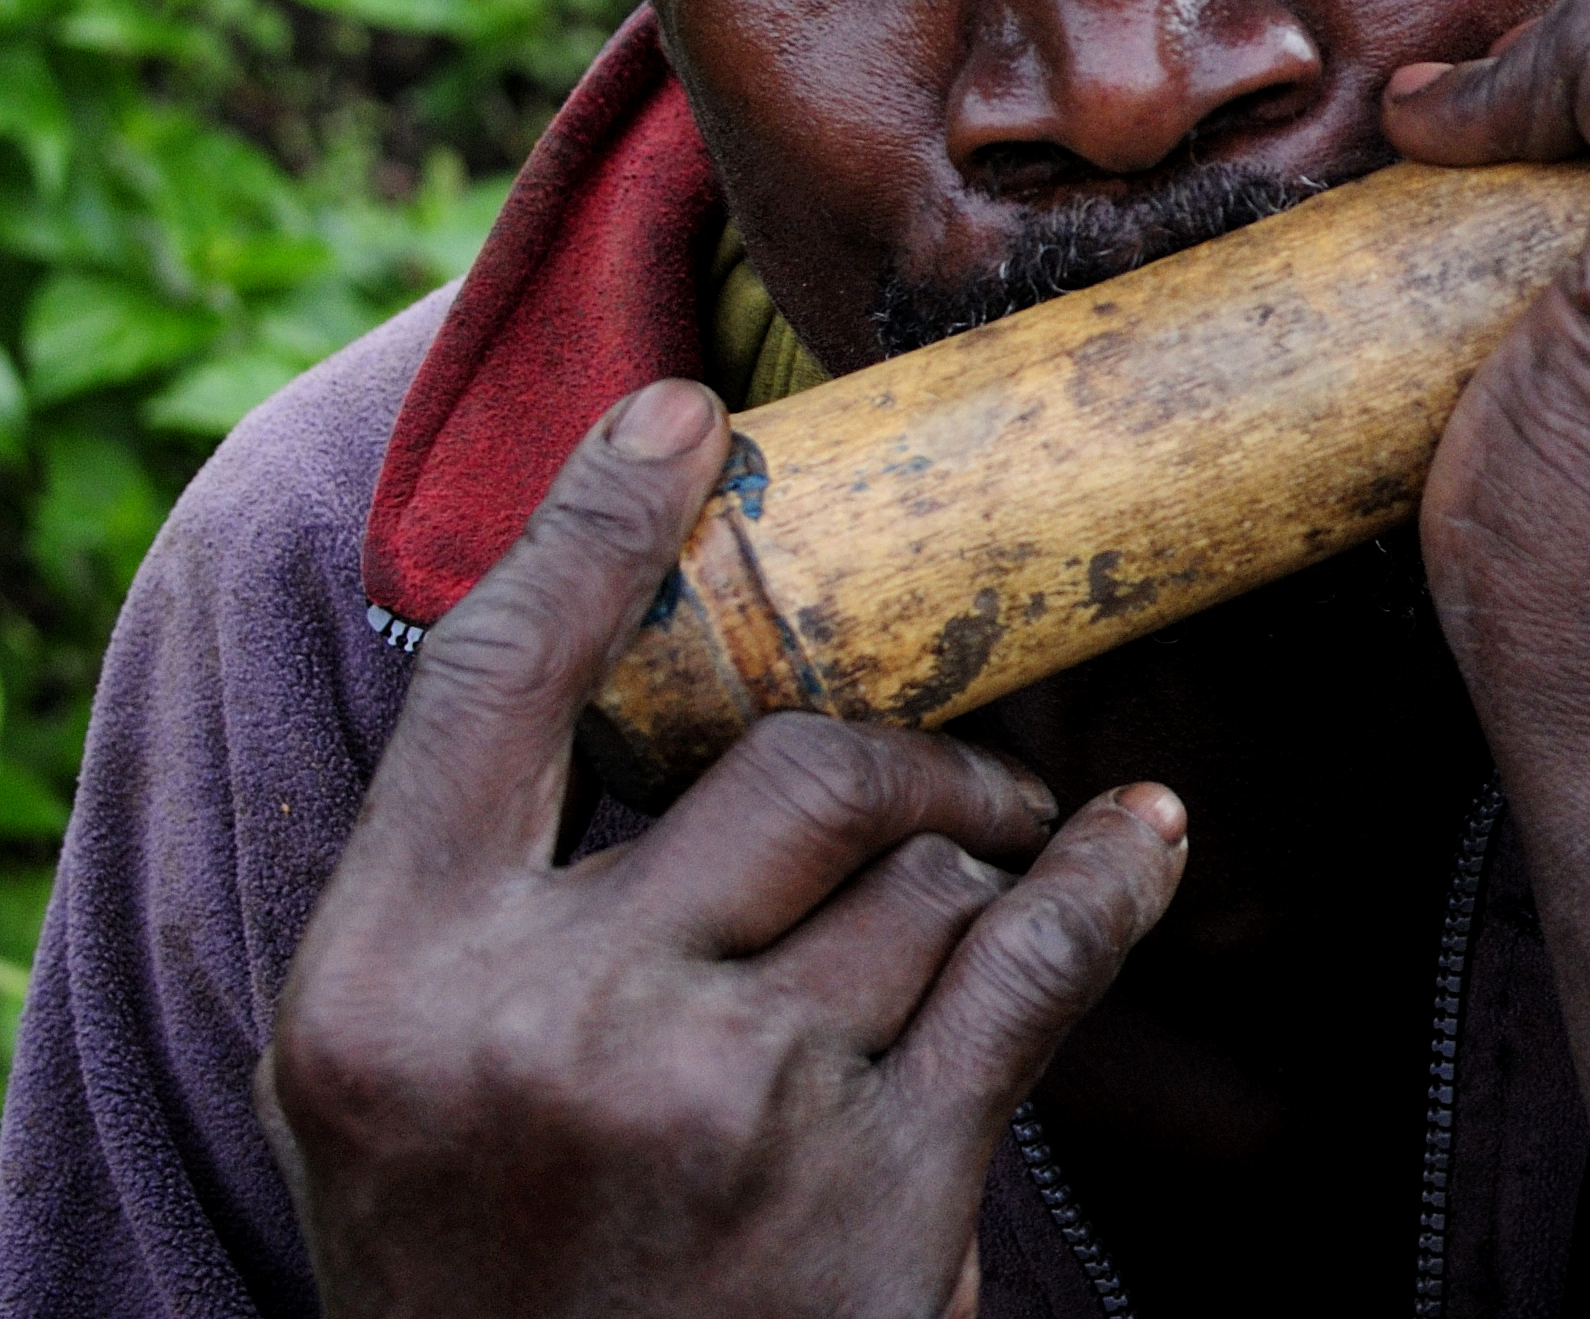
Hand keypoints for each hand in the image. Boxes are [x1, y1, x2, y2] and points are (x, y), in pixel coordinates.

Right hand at [259, 380, 1189, 1318]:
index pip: (492, 687)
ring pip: (922, 872)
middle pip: (789, 764)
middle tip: (956, 784)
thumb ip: (496, 901)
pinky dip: (1110, 885)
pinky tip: (1143, 852)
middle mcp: (545, 1027)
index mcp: (387, 985)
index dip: (590, 525)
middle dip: (906, 759)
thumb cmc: (496, 1274)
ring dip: (978, 871)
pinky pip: (1032, 964)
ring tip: (989, 900)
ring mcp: (720, 1102)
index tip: (683, 415)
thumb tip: (639, 674)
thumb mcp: (408, 1089)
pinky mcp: (878, 1181)